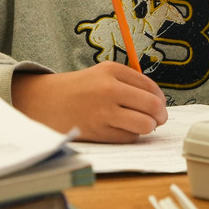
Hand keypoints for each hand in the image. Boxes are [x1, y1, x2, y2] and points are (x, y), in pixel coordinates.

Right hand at [11, 62, 167, 142]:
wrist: (47, 101)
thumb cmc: (80, 88)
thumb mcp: (104, 73)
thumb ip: (131, 83)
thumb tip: (159, 103)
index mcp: (112, 71)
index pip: (151, 87)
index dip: (161, 99)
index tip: (159, 104)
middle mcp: (109, 90)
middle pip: (152, 106)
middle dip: (160, 115)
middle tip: (158, 118)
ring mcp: (103, 112)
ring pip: (144, 125)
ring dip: (148, 127)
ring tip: (141, 125)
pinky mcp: (98, 132)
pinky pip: (129, 137)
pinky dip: (131, 136)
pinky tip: (122, 129)